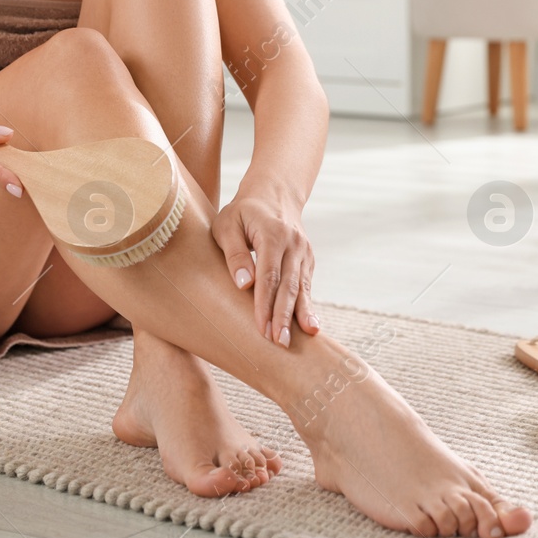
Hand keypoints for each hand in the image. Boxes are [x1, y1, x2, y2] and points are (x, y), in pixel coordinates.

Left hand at [210, 187, 318, 346]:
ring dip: (298, 316)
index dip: (265, 303)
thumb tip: (244, 285)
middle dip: (283, 316)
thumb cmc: (243, 212)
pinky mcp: (307, 260)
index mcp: (273, 234)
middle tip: (280, 343)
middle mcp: (293, 244)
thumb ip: (234, 253)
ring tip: (295, 341)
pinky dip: (307, 306)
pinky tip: (310, 327)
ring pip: (301, 288)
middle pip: (288, 285)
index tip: (261, 327)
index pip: (269, 275)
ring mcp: (304, 252)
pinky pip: (306, 286)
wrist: (274, 193)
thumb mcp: (227, 224)